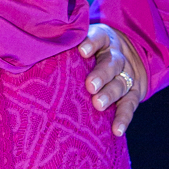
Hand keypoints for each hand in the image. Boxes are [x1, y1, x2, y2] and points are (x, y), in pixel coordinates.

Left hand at [78, 22, 147, 136]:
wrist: (130, 54)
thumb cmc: (93, 50)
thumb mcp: (84, 40)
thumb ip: (67, 45)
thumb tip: (34, 53)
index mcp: (104, 39)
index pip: (99, 37)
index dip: (91, 43)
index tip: (82, 51)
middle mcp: (117, 56)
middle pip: (111, 63)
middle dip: (101, 74)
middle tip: (90, 86)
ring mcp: (128, 75)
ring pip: (120, 83)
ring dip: (110, 95)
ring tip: (98, 105)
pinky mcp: (134, 93)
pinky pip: (130, 106)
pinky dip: (123, 118)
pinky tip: (116, 130)